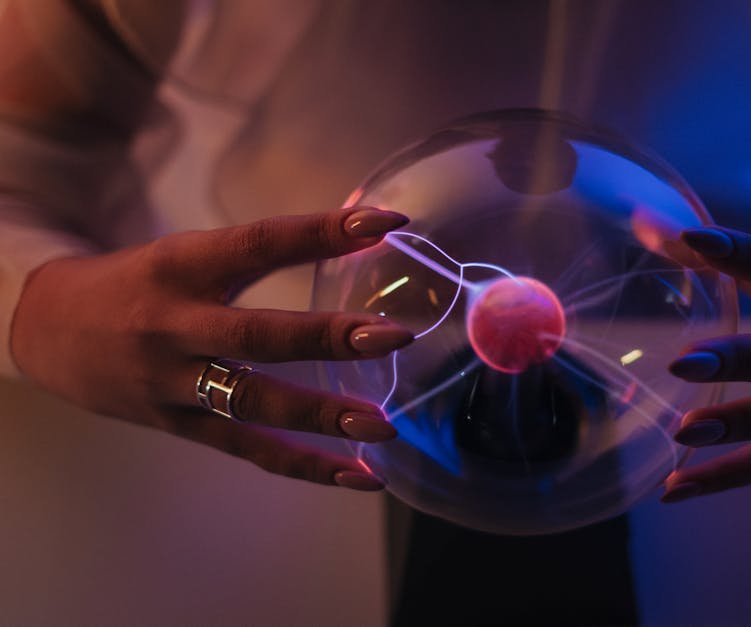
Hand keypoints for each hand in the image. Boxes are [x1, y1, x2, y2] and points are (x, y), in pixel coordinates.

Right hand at [11, 207, 411, 490]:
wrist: (45, 329)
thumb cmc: (137, 284)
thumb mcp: (185, 254)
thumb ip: (256, 255)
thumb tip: (354, 238)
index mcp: (181, 265)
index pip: (259, 242)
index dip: (322, 232)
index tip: (386, 222)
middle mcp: (175, 324)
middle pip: (256, 334)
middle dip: (326, 337)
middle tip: (393, 338)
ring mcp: (174, 382)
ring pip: (252, 403)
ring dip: (321, 416)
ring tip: (384, 426)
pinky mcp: (178, 425)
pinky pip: (248, 449)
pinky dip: (306, 465)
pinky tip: (360, 474)